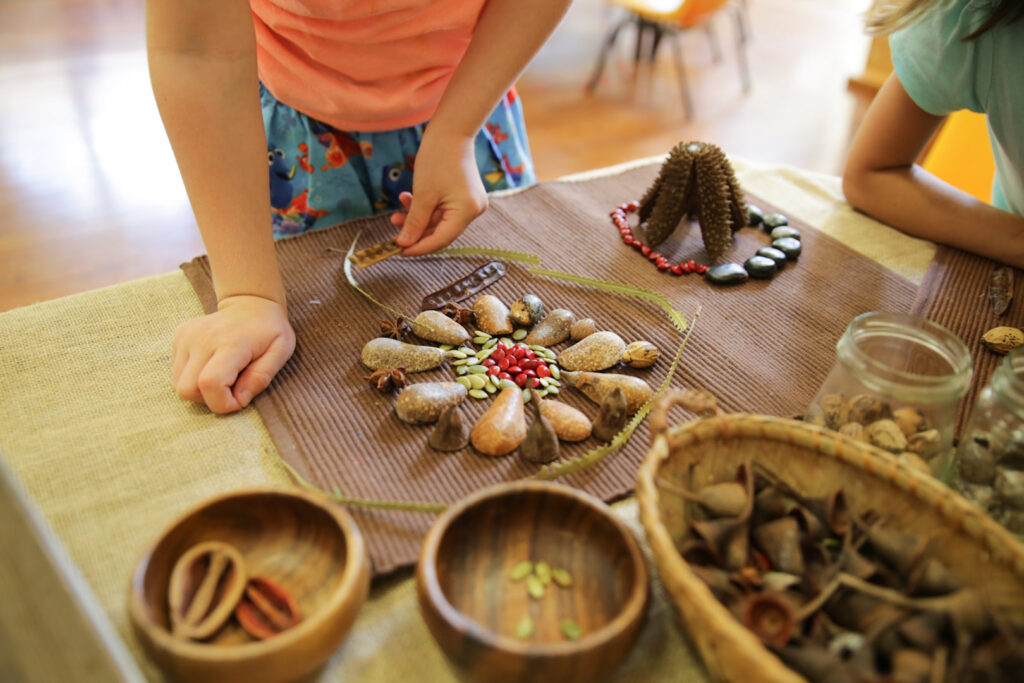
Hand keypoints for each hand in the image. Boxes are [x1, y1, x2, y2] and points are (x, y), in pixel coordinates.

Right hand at [171, 295, 295, 413]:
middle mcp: (202, 338)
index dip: (222, 403)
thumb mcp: (280, 352)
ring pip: (179, 385)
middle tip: (232, 388)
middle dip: (210, 399)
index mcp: (230, 343)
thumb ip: (261, 378)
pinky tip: (211, 365)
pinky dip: (193, 377)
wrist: (251, 303)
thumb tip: (239, 400)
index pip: (210, 383)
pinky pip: (177, 372)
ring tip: (223, 376)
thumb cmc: (270, 331)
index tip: (239, 399)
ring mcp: (186, 336)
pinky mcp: (179, 336)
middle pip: (188, 390)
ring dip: (200, 390)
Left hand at [391, 130, 486, 255]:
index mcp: (467, 211)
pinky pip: (442, 210)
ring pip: (438, 221)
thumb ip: (414, 222)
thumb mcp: (422, 194)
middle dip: (416, 231)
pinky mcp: (463, 196)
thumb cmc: (438, 158)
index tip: (399, 250)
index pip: (441, 239)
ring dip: (417, 219)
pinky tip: (408, 199)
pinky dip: (425, 208)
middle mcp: (473, 211)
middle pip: (440, 232)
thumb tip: (405, 244)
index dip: (419, 247)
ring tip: (396, 214)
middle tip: (394, 230)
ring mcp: (470, 203)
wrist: (450, 131)